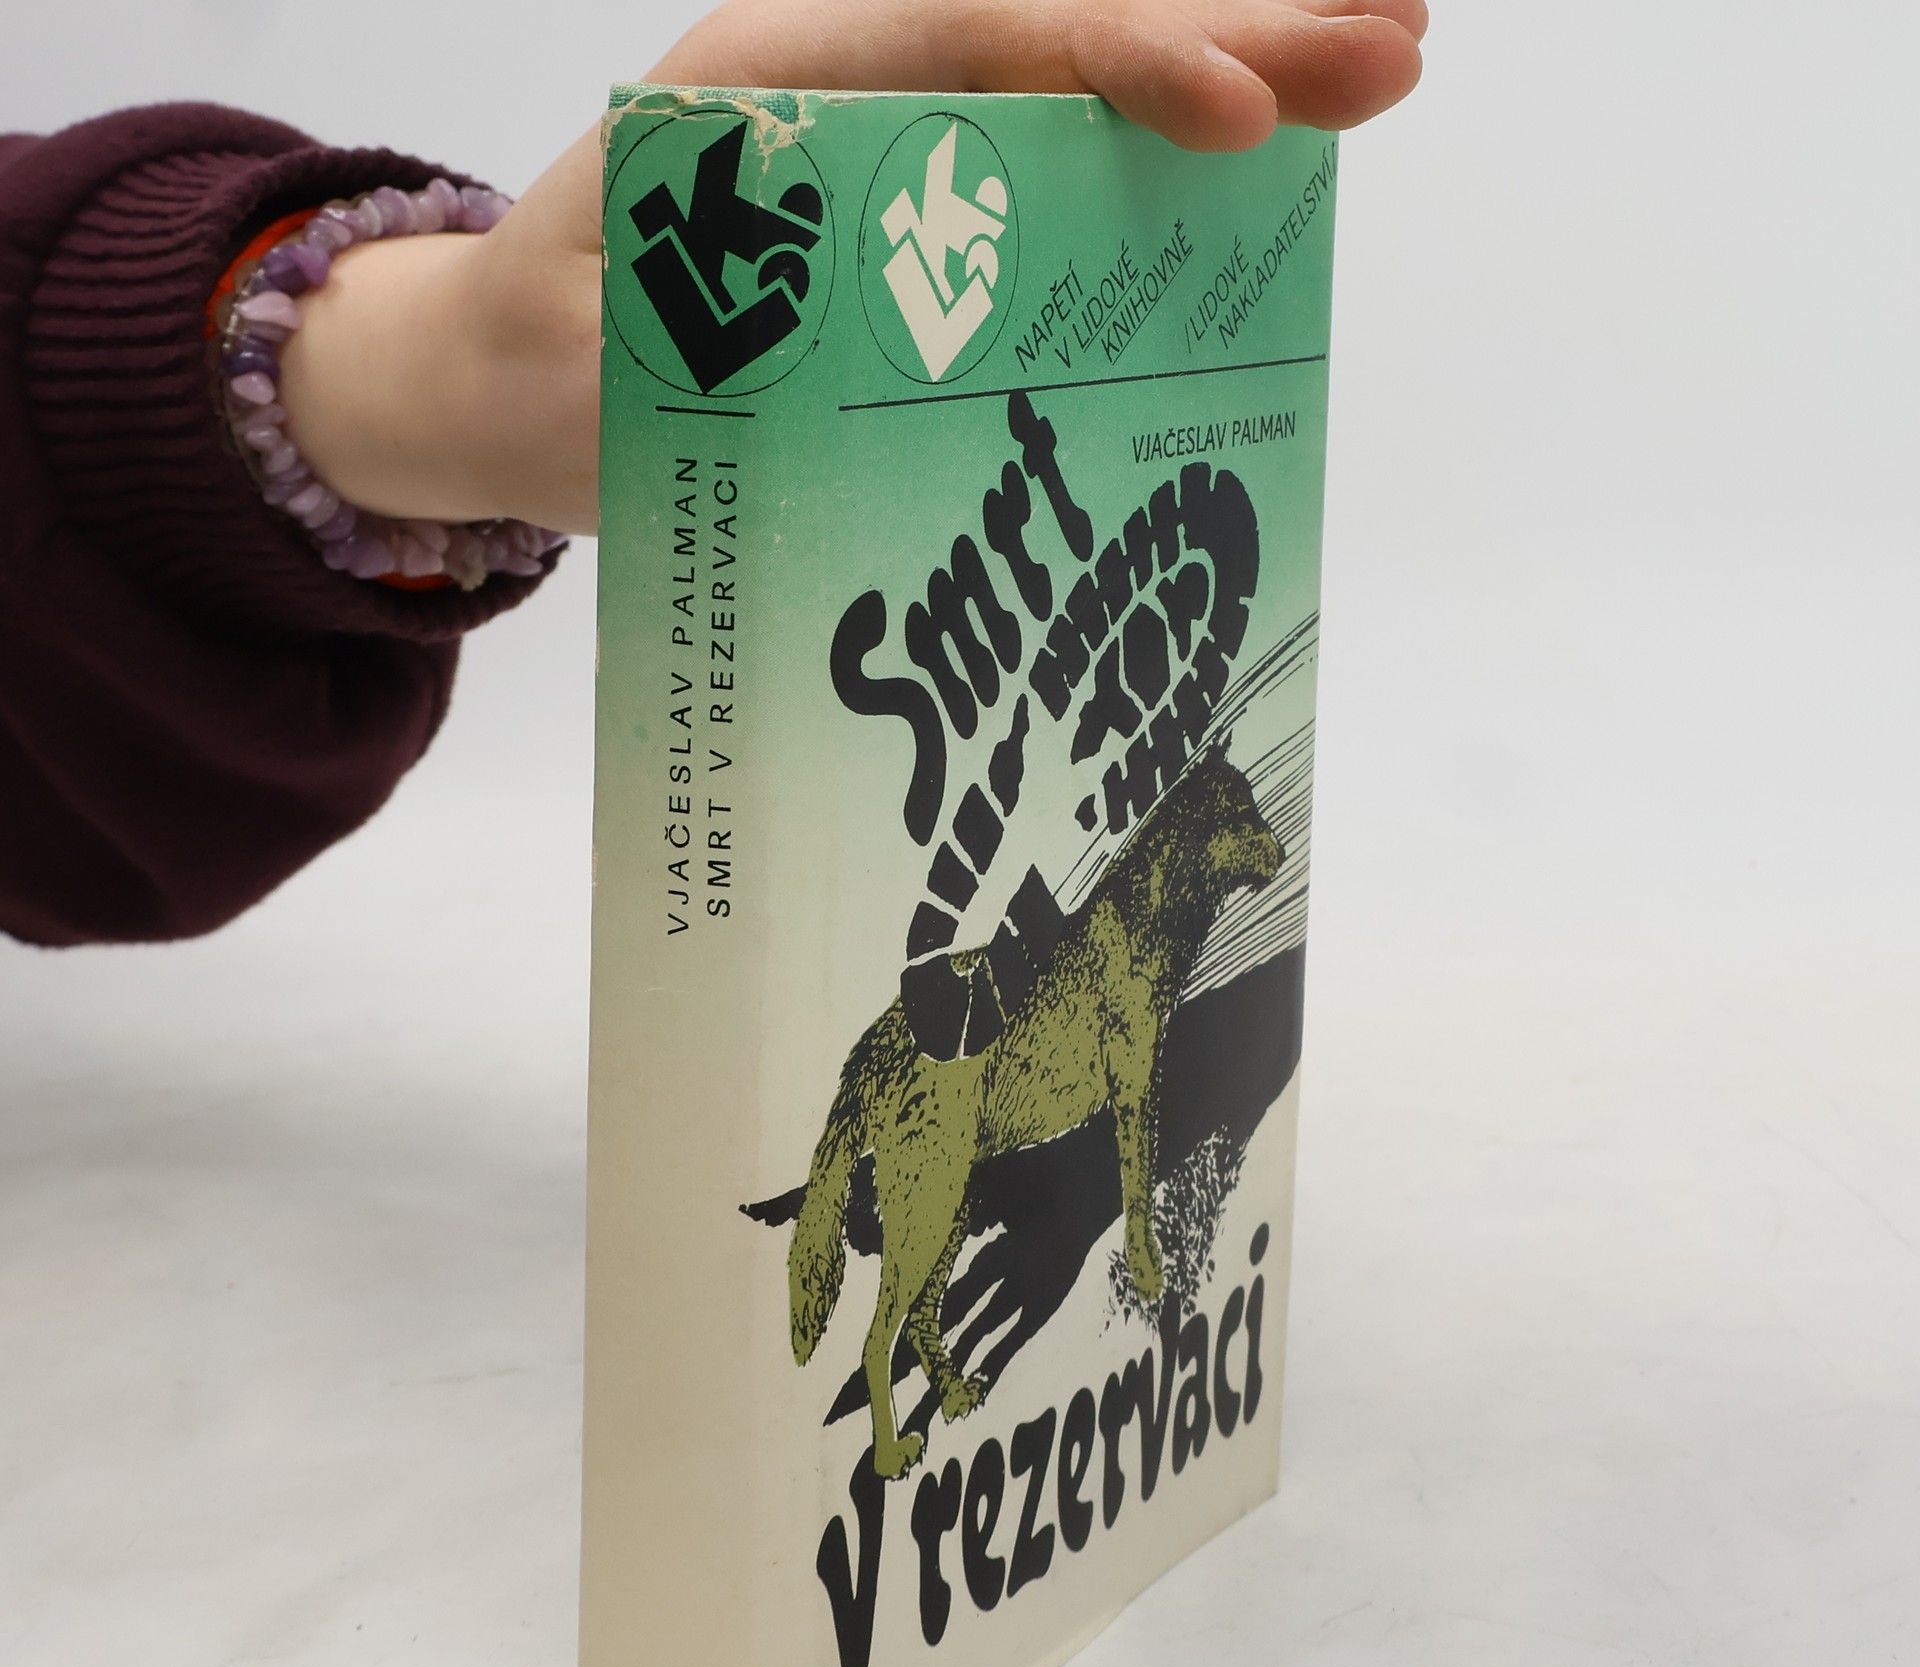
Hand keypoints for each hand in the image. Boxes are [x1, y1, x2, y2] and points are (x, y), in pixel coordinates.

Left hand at [278, 0, 1426, 538]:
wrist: (514, 370)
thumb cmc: (547, 363)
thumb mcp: (594, 370)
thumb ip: (703, 352)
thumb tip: (836, 338)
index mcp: (772, 88)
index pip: (971, 39)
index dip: (1115, 62)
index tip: (1236, 112)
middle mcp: (853, 91)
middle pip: (1062, 30)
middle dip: (1232, 33)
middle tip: (1396, 44)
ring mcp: (901, 148)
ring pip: (1081, 84)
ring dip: (1234, 67)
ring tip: (1386, 55)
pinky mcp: (929, 218)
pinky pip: (1063, 167)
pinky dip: (1169, 159)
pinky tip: (1270, 158)